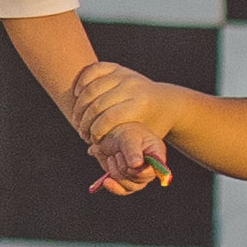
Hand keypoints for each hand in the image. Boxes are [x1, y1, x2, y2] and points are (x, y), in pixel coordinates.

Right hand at [64, 64, 170, 192]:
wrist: (168, 103)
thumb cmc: (153, 129)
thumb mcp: (146, 143)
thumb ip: (128, 157)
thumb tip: (108, 179)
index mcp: (140, 105)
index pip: (109, 118)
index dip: (96, 131)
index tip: (91, 141)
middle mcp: (132, 86)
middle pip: (97, 103)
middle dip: (85, 120)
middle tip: (82, 133)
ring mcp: (124, 74)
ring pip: (91, 87)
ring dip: (80, 105)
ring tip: (78, 119)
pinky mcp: (117, 67)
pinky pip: (92, 71)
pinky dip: (82, 82)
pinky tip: (79, 96)